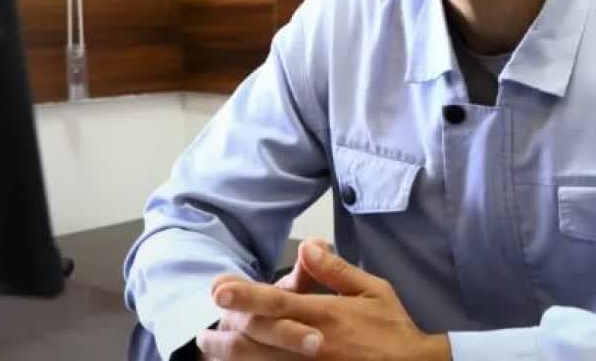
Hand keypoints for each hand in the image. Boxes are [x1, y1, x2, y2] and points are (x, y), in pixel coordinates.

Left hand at [197, 241, 450, 360]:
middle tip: (203, 328)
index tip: (218, 289)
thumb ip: (336, 271)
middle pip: (259, 339)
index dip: (245, 296)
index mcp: (326, 316)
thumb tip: (310, 247)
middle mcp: (312, 345)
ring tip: (211, 346)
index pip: (278, 304)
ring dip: (231, 357)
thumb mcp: (372, 290)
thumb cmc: (391, 329)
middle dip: (227, 331)